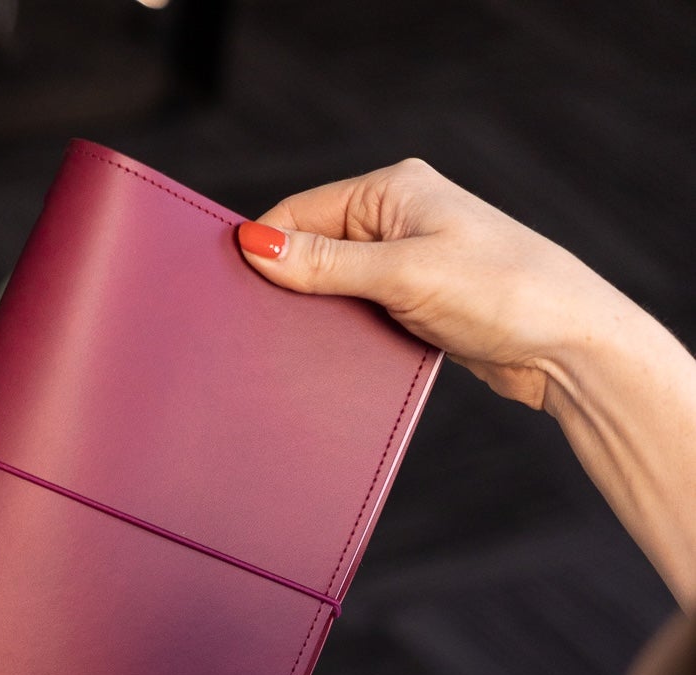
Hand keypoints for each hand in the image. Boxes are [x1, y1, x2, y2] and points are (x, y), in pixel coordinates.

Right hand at [236, 157, 634, 411]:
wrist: (565, 346)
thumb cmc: (501, 292)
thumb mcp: (403, 275)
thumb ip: (326, 265)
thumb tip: (256, 246)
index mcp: (392, 189)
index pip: (300, 212)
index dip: (264, 249)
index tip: (232, 293)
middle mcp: (398, 218)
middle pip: (312, 251)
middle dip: (288, 288)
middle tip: (258, 330)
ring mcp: (408, 262)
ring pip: (334, 289)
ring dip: (317, 320)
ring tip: (295, 350)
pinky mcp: (417, 304)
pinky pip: (359, 317)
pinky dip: (342, 338)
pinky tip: (330, 362)